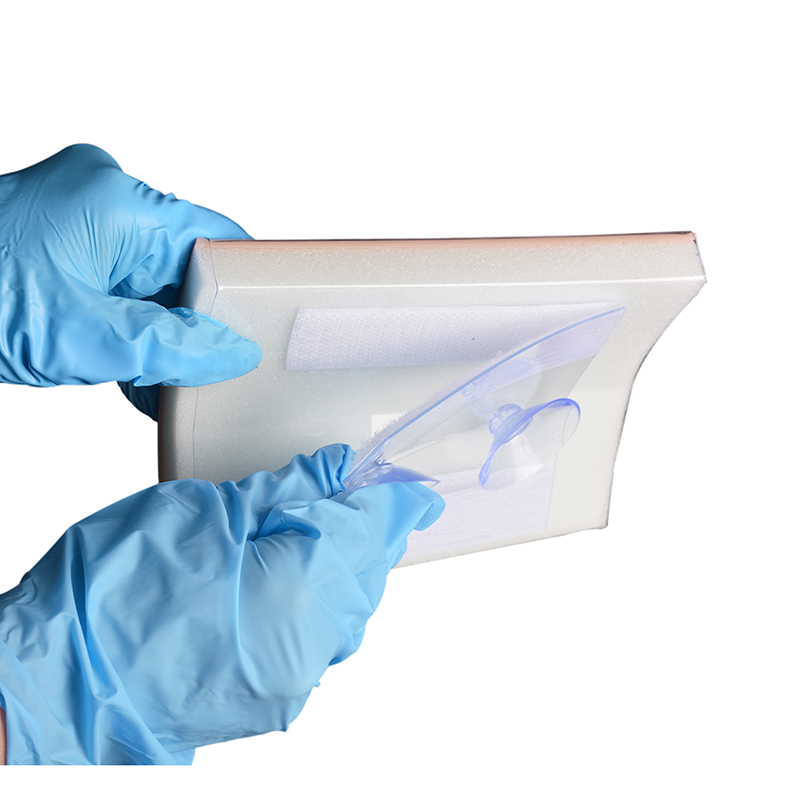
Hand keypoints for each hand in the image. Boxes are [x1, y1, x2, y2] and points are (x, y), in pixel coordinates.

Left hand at [0, 145, 261, 417]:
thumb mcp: (83, 337)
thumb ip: (170, 347)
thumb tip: (233, 352)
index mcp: (121, 202)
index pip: (218, 237)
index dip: (248, 286)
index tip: (267, 330)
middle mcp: (107, 199)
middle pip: (188, 263)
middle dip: (201, 322)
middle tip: (215, 372)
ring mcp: (83, 220)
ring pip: (155, 281)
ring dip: (163, 332)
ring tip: (167, 381)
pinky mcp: (65, 245)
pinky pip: (121, 285)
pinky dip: (131, 327)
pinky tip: (134, 373)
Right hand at [0, 444, 443, 764]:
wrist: (61, 682)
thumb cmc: (117, 590)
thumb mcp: (202, 511)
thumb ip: (283, 492)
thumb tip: (335, 471)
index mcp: (300, 583)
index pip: (372, 530)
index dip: (398, 503)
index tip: (416, 489)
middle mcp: (311, 641)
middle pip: (370, 573)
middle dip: (374, 533)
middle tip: (367, 500)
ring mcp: (296, 679)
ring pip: (353, 612)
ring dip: (352, 569)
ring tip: (333, 534)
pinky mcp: (276, 700)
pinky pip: (325, 643)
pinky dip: (326, 605)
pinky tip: (302, 581)